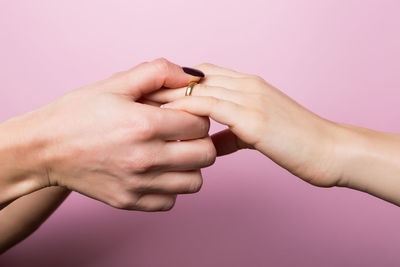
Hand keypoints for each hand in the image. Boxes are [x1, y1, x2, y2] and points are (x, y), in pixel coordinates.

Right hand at [2, 58, 215, 210]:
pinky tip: (157, 172)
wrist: (43, 149)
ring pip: (195, 181)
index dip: (197, 115)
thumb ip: (158, 72)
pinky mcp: (129, 202)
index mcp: (144, 125)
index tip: (183, 114)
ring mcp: (138, 184)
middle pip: (205, 154)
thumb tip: (192, 76)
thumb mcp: (115, 84)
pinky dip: (171, 186)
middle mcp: (145, 158)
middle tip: (182, 133)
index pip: (200, 124)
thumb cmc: (78, 113)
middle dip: (200, 140)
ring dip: (190, 165)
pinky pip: (171, 201)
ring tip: (173, 153)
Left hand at [147, 63, 346, 187]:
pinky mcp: (254, 118)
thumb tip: (212, 142)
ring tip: (145, 108)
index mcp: (248, 85)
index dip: (178, 84)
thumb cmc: (297, 142)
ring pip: (200, 88)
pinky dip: (187, 109)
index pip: (204, 75)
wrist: (330, 150)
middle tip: (141, 100)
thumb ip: (234, 134)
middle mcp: (247, 85)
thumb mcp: (259, 133)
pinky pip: (211, 106)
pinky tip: (169, 118)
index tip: (156, 98)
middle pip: (196, 78)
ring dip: (171, 97)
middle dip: (167, 87)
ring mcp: (251, 98)